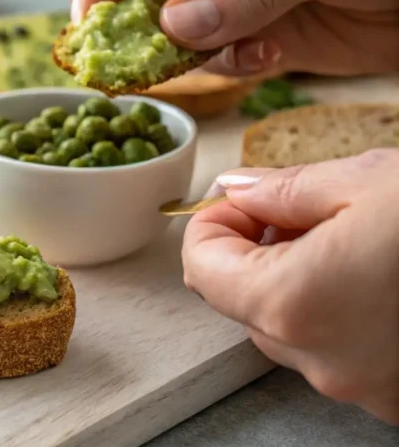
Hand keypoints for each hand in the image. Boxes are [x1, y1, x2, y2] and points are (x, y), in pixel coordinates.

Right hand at [66, 0, 398, 77]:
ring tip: (200, 60)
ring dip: (166, 52)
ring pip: (156, 23)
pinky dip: (220, 65)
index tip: (95, 12)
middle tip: (122, 58)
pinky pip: (202, 54)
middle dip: (120, 17)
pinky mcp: (244, 26)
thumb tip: (176, 25)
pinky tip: (263, 55)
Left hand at [181, 149, 398, 423]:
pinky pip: (336, 352)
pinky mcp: (393, 397)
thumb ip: (284, 188)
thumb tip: (237, 189)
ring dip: (298, 283)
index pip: (200, 268)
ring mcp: (359, 386)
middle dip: (256, 250)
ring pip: (288, 329)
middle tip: (305, 213)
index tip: (249, 200)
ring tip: (351, 242)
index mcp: (293, 303)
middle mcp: (318, 359)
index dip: (215, 224)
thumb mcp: (368, 182)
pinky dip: (339, 315)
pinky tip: (377, 278)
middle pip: (240, 301)